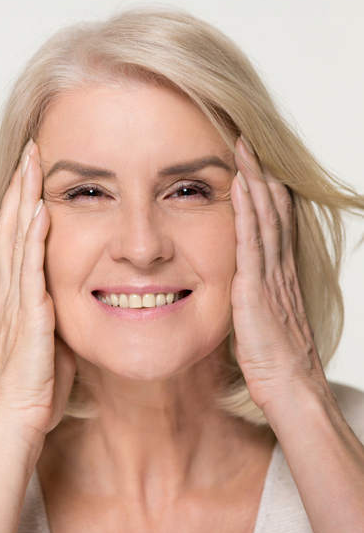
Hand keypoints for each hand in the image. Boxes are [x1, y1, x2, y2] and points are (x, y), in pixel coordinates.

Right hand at [0, 140, 75, 445]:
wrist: (20, 419)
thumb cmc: (37, 382)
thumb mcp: (50, 335)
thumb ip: (56, 306)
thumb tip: (73, 290)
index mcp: (19, 294)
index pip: (17, 237)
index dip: (23, 202)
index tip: (35, 172)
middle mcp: (12, 291)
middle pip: (11, 228)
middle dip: (21, 188)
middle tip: (32, 152)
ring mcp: (17, 303)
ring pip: (16, 241)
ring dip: (24, 201)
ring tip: (32, 166)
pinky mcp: (29, 320)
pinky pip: (30, 273)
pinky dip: (32, 241)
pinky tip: (39, 214)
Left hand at [230, 136, 329, 417]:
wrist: (290, 388)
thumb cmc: (276, 361)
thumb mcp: (266, 320)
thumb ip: (257, 297)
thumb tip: (243, 285)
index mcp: (281, 275)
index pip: (277, 223)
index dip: (267, 192)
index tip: (255, 165)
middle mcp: (280, 269)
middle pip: (274, 212)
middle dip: (261, 175)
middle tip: (249, 144)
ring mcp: (271, 277)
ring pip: (265, 218)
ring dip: (255, 182)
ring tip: (244, 151)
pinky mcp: (257, 290)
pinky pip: (252, 242)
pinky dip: (247, 212)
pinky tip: (240, 188)